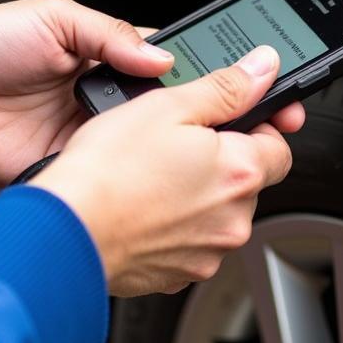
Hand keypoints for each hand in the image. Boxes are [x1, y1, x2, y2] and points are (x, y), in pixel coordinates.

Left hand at [0, 0, 304, 185]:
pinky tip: (167, 187)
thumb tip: (162, 58)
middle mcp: (118, 100)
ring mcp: (103, 139)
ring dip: (186, 158)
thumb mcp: (58, 17)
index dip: (230, 77)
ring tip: (220, 159)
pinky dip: (143, 187)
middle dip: (223, 125)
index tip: (268, 83)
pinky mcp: (81, 169)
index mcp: (120, 57)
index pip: (190, 67)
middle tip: (259, 130)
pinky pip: (122, 181)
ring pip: (160, 153)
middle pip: (185, 116)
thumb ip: (113, 34)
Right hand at [33, 45, 293, 295]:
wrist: (63, 234)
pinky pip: (189, 241)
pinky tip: (141, 206)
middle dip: (219, 161)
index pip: (279, 146)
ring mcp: (207, 253)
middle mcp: (234, 219)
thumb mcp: (168, 106)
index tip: (229, 120)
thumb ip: (226, 87)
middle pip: (246, 181)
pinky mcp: (178, 274)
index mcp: (241, 172)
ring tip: (150, 175)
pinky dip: (172, 225)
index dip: (255, 128)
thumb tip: (263, 68)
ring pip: (216, 212)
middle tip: (175, 144)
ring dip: (195, 193)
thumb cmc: (106, 172)